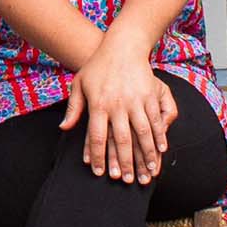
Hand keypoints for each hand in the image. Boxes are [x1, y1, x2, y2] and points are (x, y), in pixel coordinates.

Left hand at [60, 42, 173, 185]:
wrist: (121, 46)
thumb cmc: (98, 67)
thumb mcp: (79, 84)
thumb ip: (73, 108)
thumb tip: (64, 129)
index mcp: (98, 104)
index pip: (96, 136)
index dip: (98, 157)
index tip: (100, 173)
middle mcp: (118, 104)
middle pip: (121, 139)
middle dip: (124, 163)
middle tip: (125, 181)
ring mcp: (136, 100)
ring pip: (142, 133)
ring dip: (146, 156)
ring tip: (147, 174)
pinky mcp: (151, 96)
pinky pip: (157, 121)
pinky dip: (160, 137)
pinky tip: (161, 151)